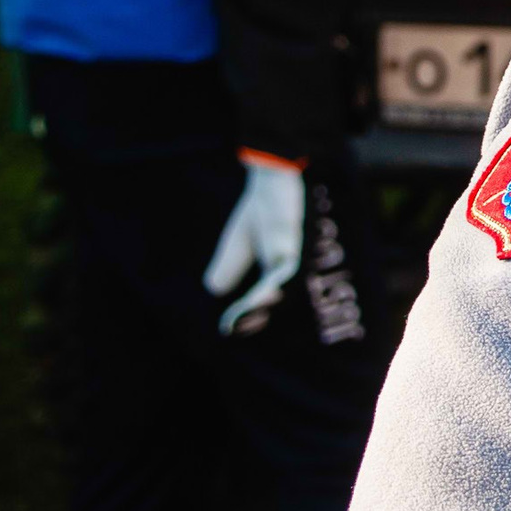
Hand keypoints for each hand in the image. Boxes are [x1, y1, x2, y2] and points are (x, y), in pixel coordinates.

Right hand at [203, 153, 305, 335]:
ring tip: (241, 319)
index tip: (230, 329)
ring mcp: (293, 260)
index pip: (266, 304)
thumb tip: (216, 293)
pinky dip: (270, 288)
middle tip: (234, 329)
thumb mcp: (237, 246)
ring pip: (283, 293)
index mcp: (275, 273)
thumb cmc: (259, 212)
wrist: (271, 181)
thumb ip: (228, 268)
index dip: (250, 318)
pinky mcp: (294, 247)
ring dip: (262, 308)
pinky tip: (254, 298)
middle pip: (278, 304)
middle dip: (257, 320)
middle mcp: (287, 270)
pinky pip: (285, 273)